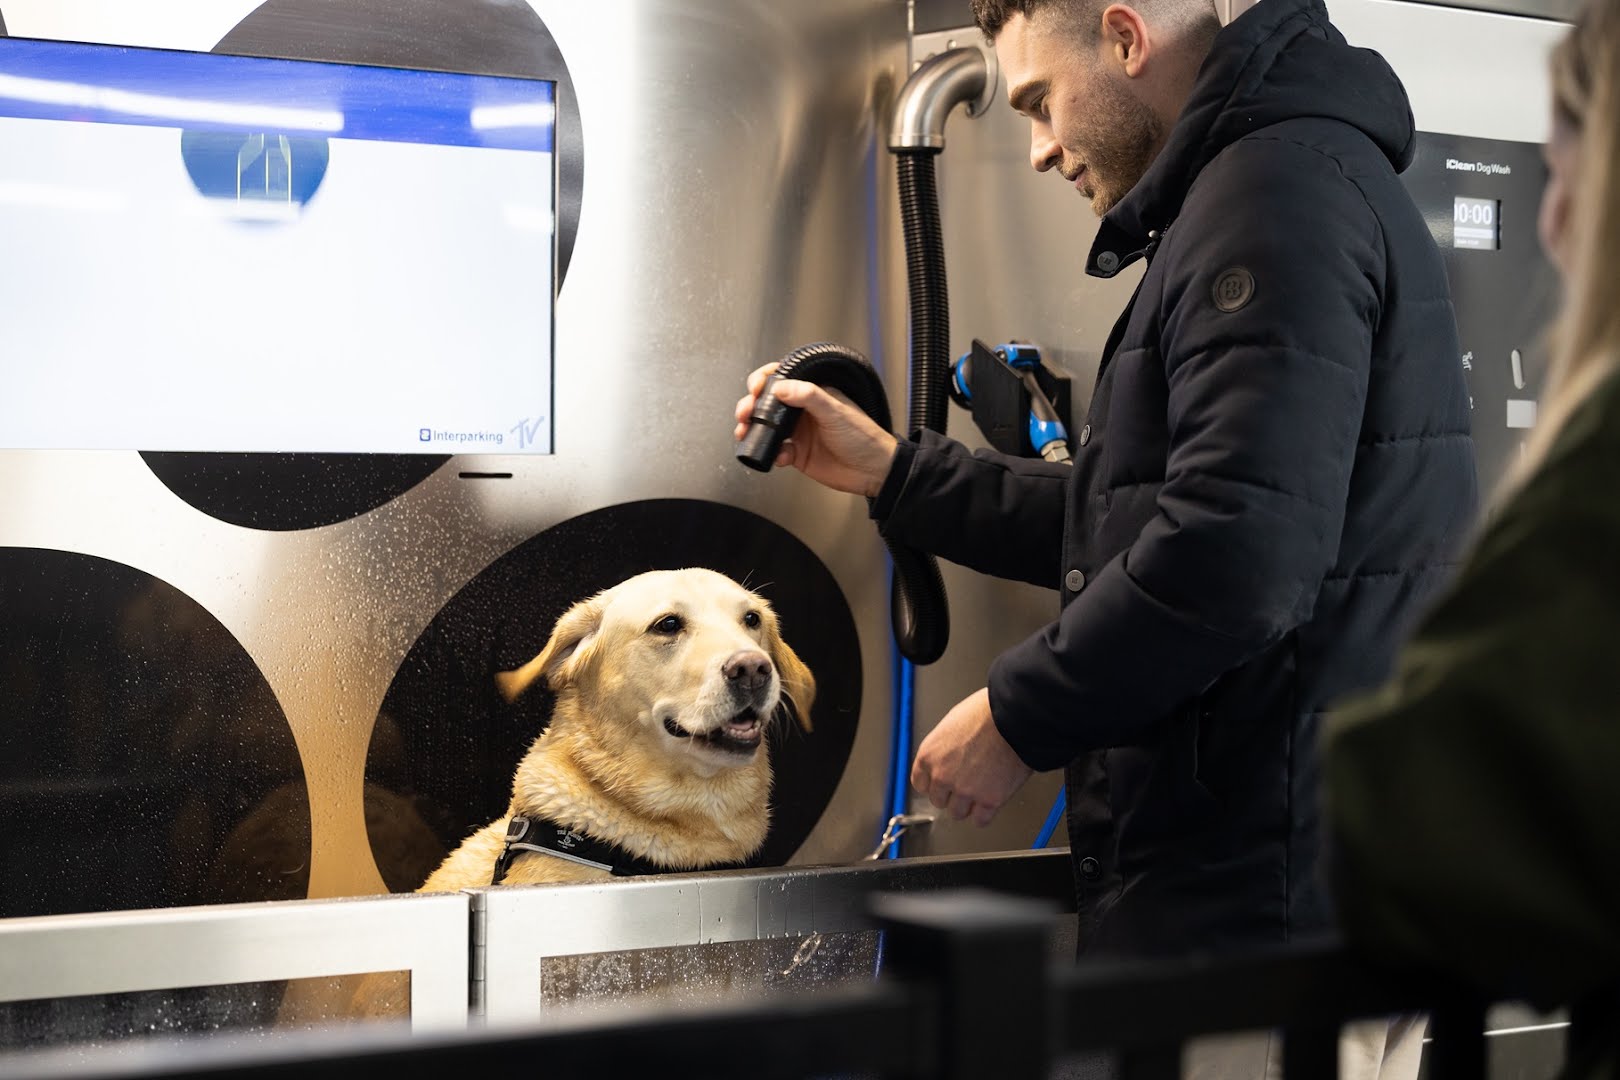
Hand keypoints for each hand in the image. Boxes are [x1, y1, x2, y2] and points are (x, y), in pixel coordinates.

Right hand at [733, 362, 898, 497]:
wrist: (874, 471)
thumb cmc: (864, 437)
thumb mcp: (836, 411)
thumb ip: (809, 396)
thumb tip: (782, 387)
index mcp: (814, 393)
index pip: (784, 378)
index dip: (765, 380)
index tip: (756, 387)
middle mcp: (803, 411)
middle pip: (768, 403)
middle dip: (751, 406)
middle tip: (745, 412)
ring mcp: (799, 432)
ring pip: (767, 427)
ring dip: (753, 429)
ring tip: (746, 433)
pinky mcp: (797, 454)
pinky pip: (776, 451)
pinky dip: (771, 453)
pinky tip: (779, 456)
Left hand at [911, 688, 1033, 825]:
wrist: (1013, 718)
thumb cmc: (987, 713)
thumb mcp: (952, 724)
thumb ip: (945, 748)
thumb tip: (950, 756)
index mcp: (929, 755)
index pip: (920, 784)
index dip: (934, 783)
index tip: (941, 783)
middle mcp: (942, 776)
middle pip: (938, 800)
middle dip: (951, 794)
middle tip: (965, 783)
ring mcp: (965, 791)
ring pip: (958, 813)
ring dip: (968, 805)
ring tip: (979, 792)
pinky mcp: (989, 800)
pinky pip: (980, 820)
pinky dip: (985, 814)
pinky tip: (990, 802)